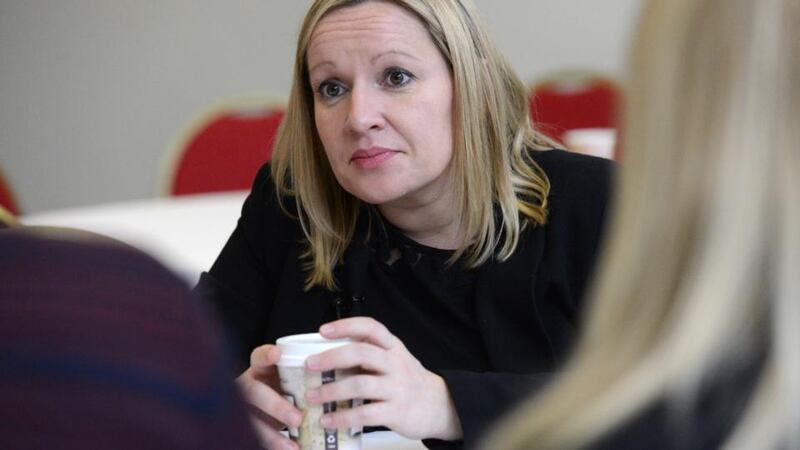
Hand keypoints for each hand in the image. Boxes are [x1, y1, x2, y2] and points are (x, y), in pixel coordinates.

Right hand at [237, 344, 302, 449]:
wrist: (277, 415)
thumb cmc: (289, 391)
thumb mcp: (294, 381)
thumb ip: (307, 378)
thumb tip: (341, 378)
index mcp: (261, 369)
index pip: (259, 357)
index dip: (266, 355)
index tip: (278, 354)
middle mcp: (249, 386)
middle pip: (253, 391)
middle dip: (274, 405)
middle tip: (297, 418)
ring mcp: (245, 408)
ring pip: (250, 420)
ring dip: (271, 435)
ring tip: (292, 446)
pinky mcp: (246, 427)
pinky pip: (254, 437)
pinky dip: (272, 445)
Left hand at [304, 317, 462, 440]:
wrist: (439, 406)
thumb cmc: (407, 382)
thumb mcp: (393, 360)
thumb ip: (368, 355)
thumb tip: (327, 356)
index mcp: (392, 347)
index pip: (370, 328)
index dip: (346, 326)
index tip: (323, 330)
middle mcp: (395, 364)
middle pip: (362, 353)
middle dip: (332, 357)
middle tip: (310, 364)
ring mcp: (397, 388)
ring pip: (360, 384)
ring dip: (332, 390)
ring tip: (313, 396)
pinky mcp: (396, 411)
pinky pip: (365, 413)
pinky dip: (342, 417)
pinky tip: (327, 419)